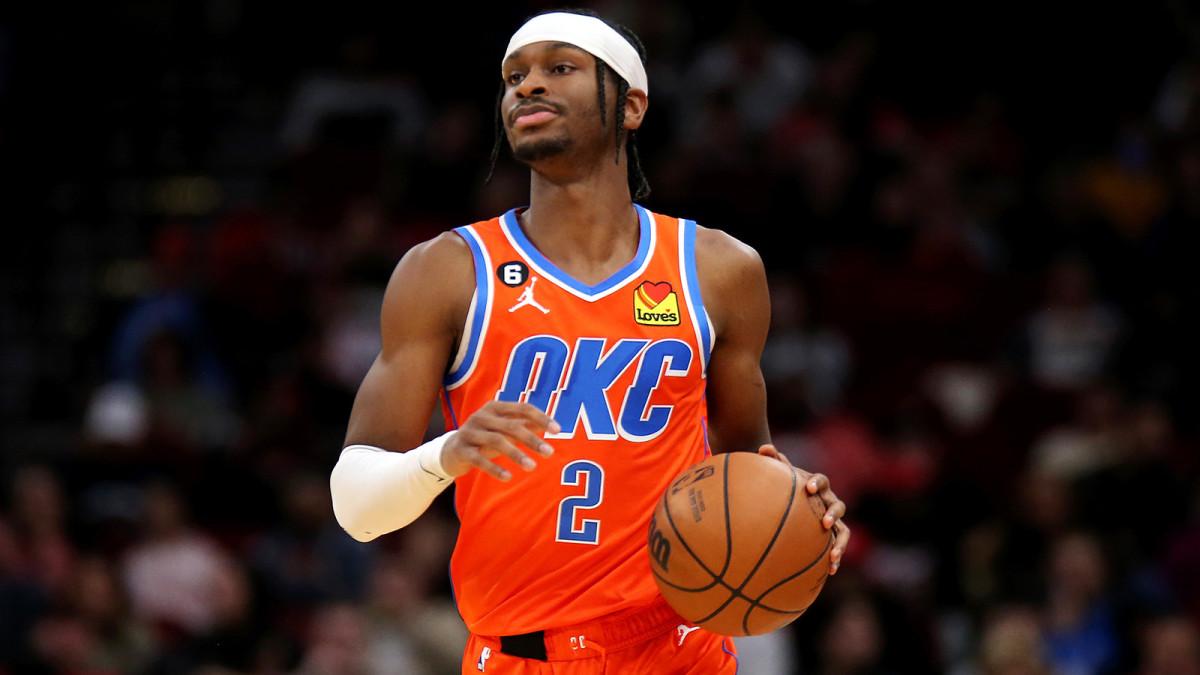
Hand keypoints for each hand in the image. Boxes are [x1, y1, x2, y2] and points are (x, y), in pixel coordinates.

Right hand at [442, 401, 558, 480]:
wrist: (450, 452)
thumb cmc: (484, 438)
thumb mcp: (504, 430)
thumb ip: (525, 426)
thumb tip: (552, 426)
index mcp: (495, 407)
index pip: (522, 408)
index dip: (541, 417)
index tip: (557, 430)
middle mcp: (481, 416)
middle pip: (511, 425)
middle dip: (532, 439)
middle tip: (549, 452)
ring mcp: (469, 432)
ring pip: (496, 441)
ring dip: (516, 454)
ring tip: (532, 467)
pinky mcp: (461, 449)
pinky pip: (479, 459)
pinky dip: (494, 468)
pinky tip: (508, 477)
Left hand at [757, 445, 850, 574]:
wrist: (795, 501)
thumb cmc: (787, 487)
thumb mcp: (780, 474)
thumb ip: (773, 460)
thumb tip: (763, 447)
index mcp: (816, 485)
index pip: (821, 480)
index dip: (816, 483)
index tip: (808, 488)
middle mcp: (829, 502)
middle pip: (838, 505)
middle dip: (833, 513)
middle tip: (825, 523)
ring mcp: (833, 520)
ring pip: (844, 530)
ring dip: (840, 542)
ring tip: (833, 555)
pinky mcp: (833, 536)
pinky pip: (838, 546)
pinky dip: (837, 557)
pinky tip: (830, 571)